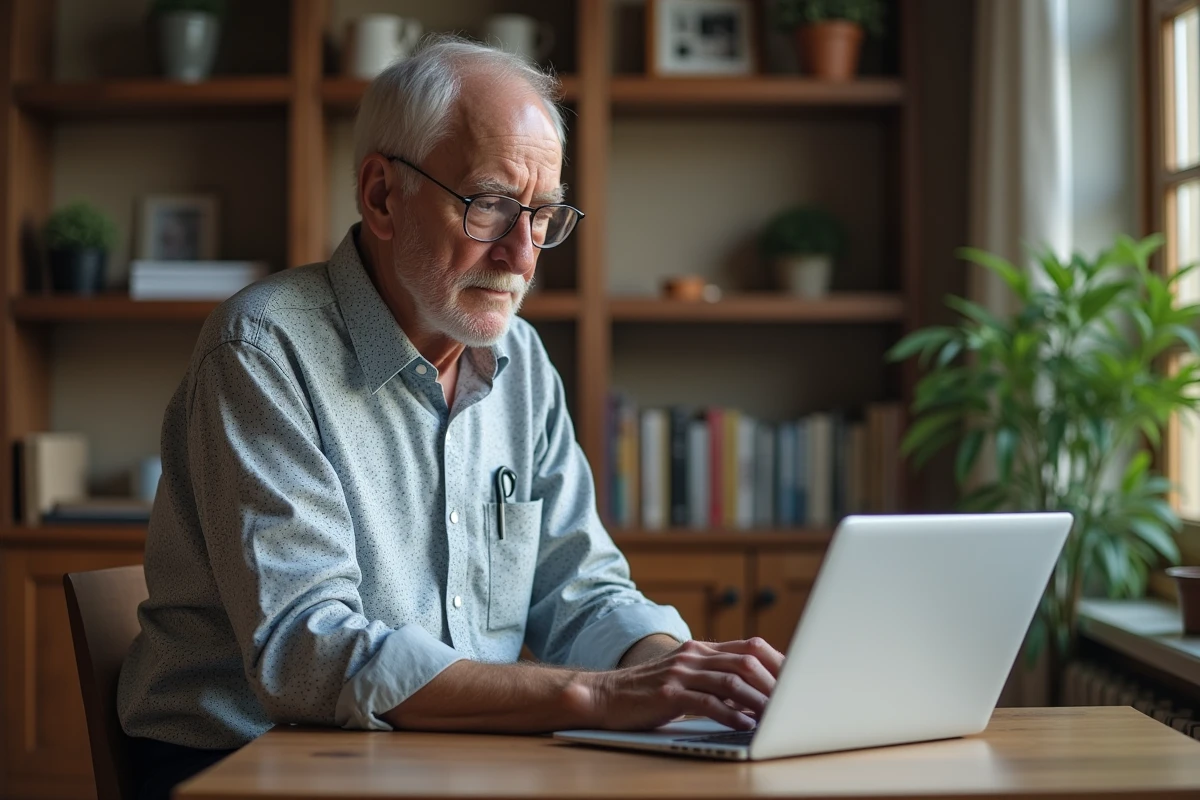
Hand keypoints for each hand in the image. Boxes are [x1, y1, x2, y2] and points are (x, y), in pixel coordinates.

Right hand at [585, 638, 784, 730]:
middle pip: (746, 661)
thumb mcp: (684, 676)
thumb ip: (714, 678)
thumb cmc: (648, 692)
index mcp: (701, 649)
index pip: (750, 647)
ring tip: (777, 717)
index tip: (798, 680)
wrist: (605, 695)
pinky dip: (731, 715)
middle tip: (795, 702)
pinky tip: (745, 726)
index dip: (778, 663)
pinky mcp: (668, 695)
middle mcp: (693, 656)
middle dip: (775, 683)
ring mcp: (680, 673)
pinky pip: (708, 703)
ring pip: (731, 681)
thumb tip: (753, 694)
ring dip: (758, 701)